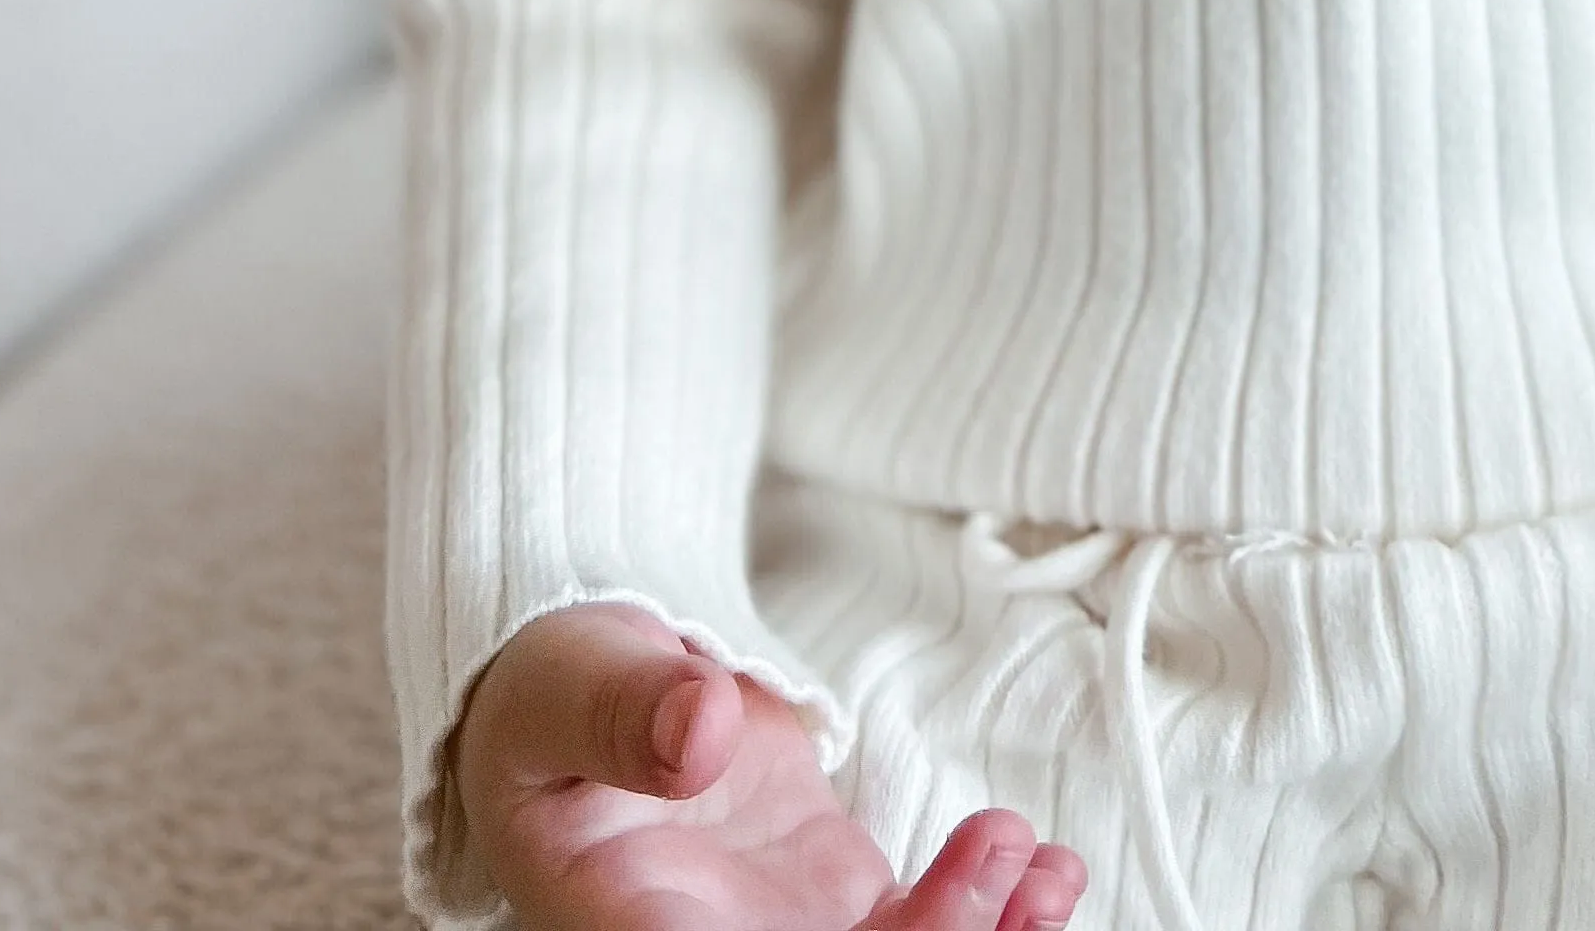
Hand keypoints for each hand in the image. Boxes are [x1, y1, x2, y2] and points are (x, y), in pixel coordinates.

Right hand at [457, 600, 1084, 930]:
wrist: (586, 688)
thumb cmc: (551, 696)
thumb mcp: (564, 686)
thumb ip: (622, 712)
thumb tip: (698, 731)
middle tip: (1008, 885)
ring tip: (1043, 875)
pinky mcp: (833, 903)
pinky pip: (920, 930)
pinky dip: (990, 908)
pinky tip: (1041, 868)